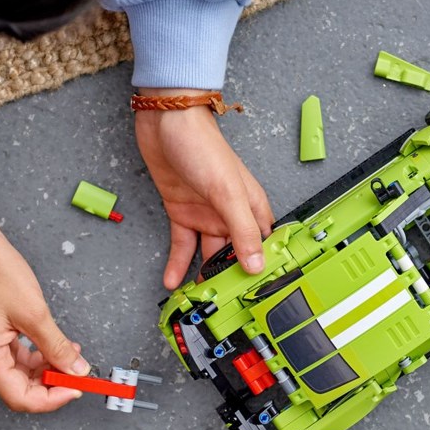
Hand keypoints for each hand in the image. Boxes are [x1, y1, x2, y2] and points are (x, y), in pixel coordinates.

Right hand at [0, 183, 90, 411]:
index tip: (76, 388)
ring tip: (70, 353)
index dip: (52, 398)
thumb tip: (76, 370)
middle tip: (78, 370)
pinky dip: (38, 355)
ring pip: (20, 374)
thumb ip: (56, 346)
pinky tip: (55, 345)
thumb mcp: (34, 313)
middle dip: (52, 382)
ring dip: (47, 367)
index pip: (21, 398)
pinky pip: (16, 358)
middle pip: (20, 388)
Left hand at [133, 94, 273, 289]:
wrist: (166, 122)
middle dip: (229, 280)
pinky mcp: (181, 212)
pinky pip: (182, 245)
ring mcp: (206, 214)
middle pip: (234, 255)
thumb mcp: (227, 193)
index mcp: (252, 207)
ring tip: (197, 301)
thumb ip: (242, 231)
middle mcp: (231, 214)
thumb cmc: (203, 146)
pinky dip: (176, 263)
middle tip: (224, 307)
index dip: (263, 270)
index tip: (259, 296)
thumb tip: (255, 264)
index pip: (263, 246)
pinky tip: (172, 280)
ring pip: (208, 255)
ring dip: (202, 277)